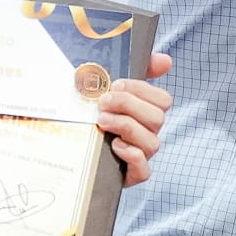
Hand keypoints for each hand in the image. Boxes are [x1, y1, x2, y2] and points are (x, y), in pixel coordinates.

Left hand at [102, 52, 175, 187]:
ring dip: (126, 127)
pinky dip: (132, 156)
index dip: (142, 90)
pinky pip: (144, 169)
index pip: (163, 100)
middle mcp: (148, 134)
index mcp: (147, 113)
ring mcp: (142, 155)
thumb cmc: (93, 117)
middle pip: (157, 118)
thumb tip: (166, 60)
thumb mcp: (110, 91)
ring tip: (102, 121)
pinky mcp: (132, 175)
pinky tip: (114, 146)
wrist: (69, 150)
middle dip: (129, 106)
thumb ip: (137, 72)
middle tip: (103, 103)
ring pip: (152, 142)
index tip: (116, 85)